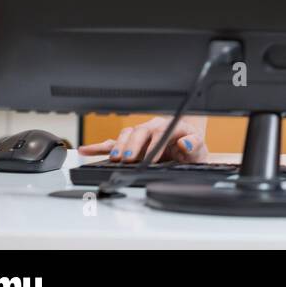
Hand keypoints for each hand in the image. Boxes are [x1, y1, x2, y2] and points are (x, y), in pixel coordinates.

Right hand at [76, 115, 207, 163]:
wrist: (187, 147)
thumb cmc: (192, 148)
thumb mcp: (200, 149)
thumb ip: (195, 145)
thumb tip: (185, 142)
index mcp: (172, 127)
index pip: (162, 131)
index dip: (155, 144)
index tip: (152, 159)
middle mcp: (154, 128)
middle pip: (140, 132)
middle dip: (133, 145)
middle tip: (128, 159)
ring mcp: (140, 136)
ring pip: (126, 135)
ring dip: (119, 146)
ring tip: (116, 158)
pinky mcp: (130, 145)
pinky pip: (112, 143)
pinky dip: (98, 146)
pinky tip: (86, 150)